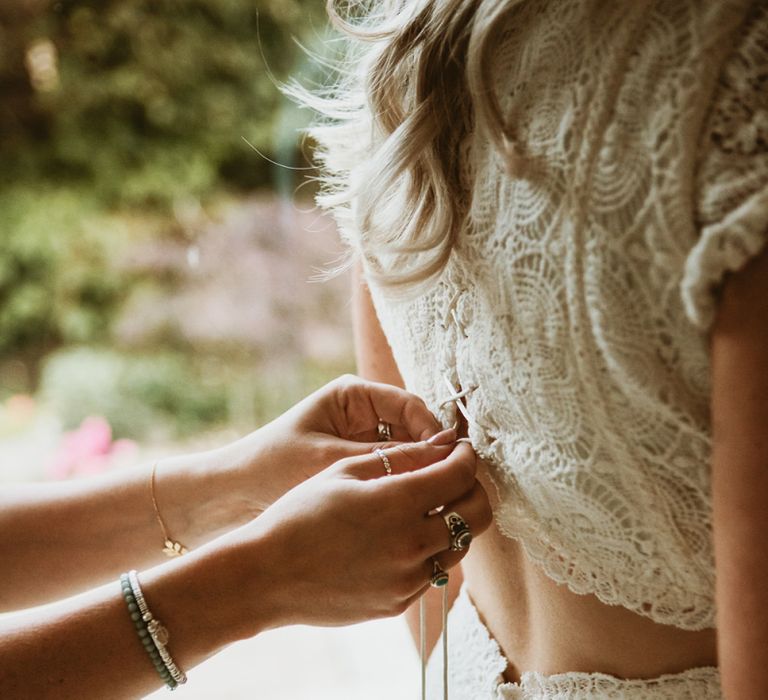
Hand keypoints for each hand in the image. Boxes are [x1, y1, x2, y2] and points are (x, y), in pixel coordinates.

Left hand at [223, 375, 441, 512]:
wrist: (230, 498)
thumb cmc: (272, 467)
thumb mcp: (331, 460)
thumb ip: (387, 457)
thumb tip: (444, 454)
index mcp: (354, 396)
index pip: (410, 406)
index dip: (433, 432)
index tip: (449, 461)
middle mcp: (362, 415)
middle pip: (414, 432)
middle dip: (429, 458)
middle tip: (449, 487)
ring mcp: (362, 442)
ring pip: (406, 457)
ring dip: (416, 476)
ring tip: (432, 501)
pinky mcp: (358, 468)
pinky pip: (391, 476)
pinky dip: (401, 490)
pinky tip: (410, 511)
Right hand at [231, 438, 491, 629]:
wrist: (266, 574)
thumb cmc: (299, 513)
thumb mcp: (345, 471)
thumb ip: (401, 458)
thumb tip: (442, 447)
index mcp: (398, 504)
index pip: (460, 474)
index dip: (466, 455)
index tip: (459, 448)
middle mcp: (412, 545)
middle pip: (477, 513)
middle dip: (474, 488)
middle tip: (455, 476)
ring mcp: (408, 579)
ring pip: (459, 546)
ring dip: (454, 521)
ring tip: (428, 506)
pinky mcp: (398, 603)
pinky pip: (432, 572)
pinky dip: (429, 550)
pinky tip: (402, 537)